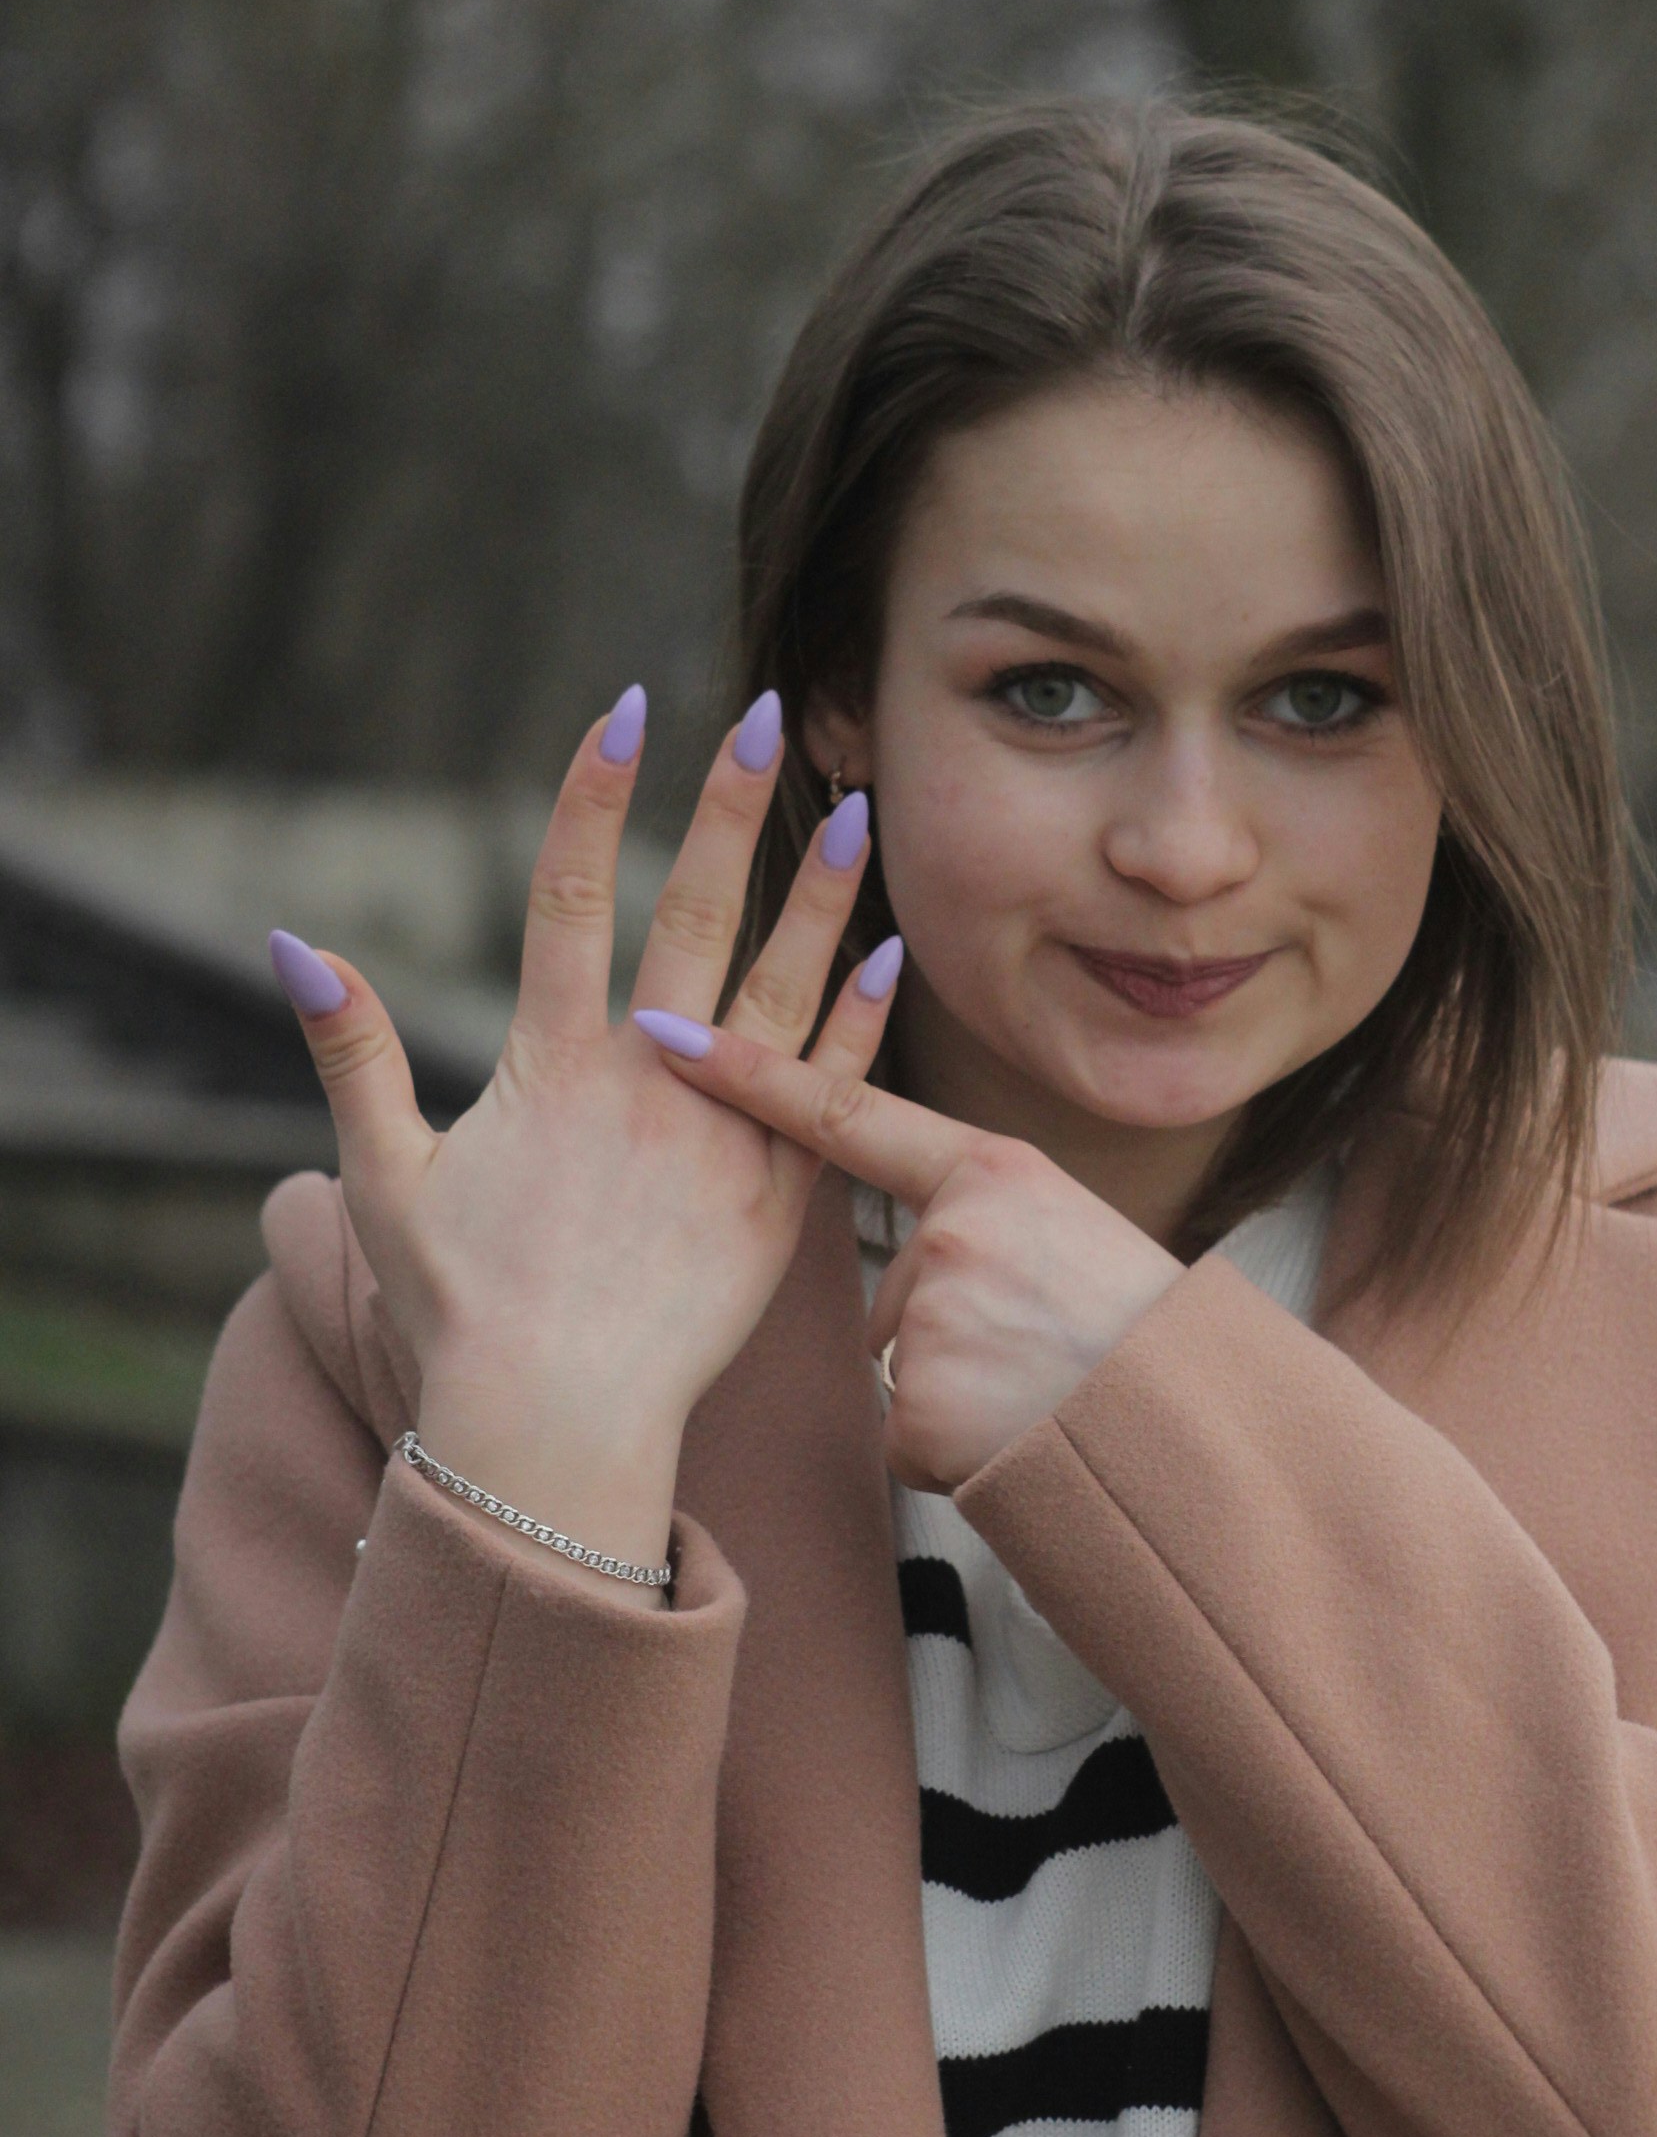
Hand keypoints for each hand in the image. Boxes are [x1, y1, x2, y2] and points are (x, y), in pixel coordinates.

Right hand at [270, 690, 899, 1565]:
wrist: (557, 1426)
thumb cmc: (462, 1309)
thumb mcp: (383, 1177)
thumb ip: (351, 1053)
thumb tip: (293, 944)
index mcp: (552, 1067)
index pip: (570, 896)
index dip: (594, 796)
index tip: (622, 711)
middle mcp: (646, 1083)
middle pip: (696, 913)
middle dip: (730, 804)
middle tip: (767, 712)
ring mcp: (721, 1135)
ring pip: (784, 987)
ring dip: (820, 891)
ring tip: (855, 807)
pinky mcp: (778, 1197)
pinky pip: (829, 1090)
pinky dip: (855, 1018)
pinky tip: (884, 952)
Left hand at [626, 1023, 1183, 1493]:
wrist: (1192, 1426)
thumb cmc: (1140, 1332)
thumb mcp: (1069, 1230)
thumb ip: (980, 1226)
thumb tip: (907, 1291)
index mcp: (992, 1174)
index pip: (848, 1116)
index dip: (751, 1074)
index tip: (670, 1033)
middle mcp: (953, 1232)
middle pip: (895, 1293)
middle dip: (948, 1337)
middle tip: (1042, 1352)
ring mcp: (933, 1317)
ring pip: (904, 1366)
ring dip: (958, 1395)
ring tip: (1039, 1394)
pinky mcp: (922, 1405)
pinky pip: (908, 1435)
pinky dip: (955, 1450)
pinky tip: (1016, 1437)